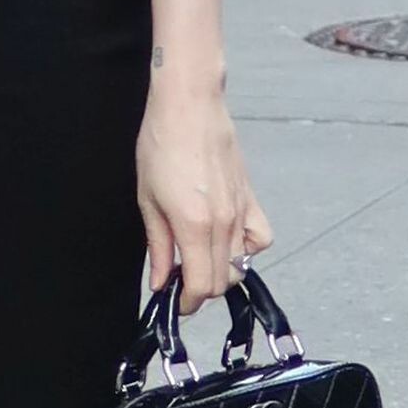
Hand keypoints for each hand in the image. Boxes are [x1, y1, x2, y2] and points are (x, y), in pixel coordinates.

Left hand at [135, 70, 271, 314]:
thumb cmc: (161, 144)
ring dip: (220, 272)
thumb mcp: (148, 199)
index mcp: (194, 226)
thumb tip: (160, 281)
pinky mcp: (251, 198)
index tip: (174, 302)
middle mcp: (224, 224)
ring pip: (241, 264)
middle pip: (222, 281)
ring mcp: (242, 211)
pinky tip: (227, 240)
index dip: (187, 302)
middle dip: (200, 290)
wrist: (188, 105)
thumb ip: (158, 245)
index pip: (201, 286)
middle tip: (179, 280)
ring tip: (198, 260)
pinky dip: (248, 249)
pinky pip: (260, 239)